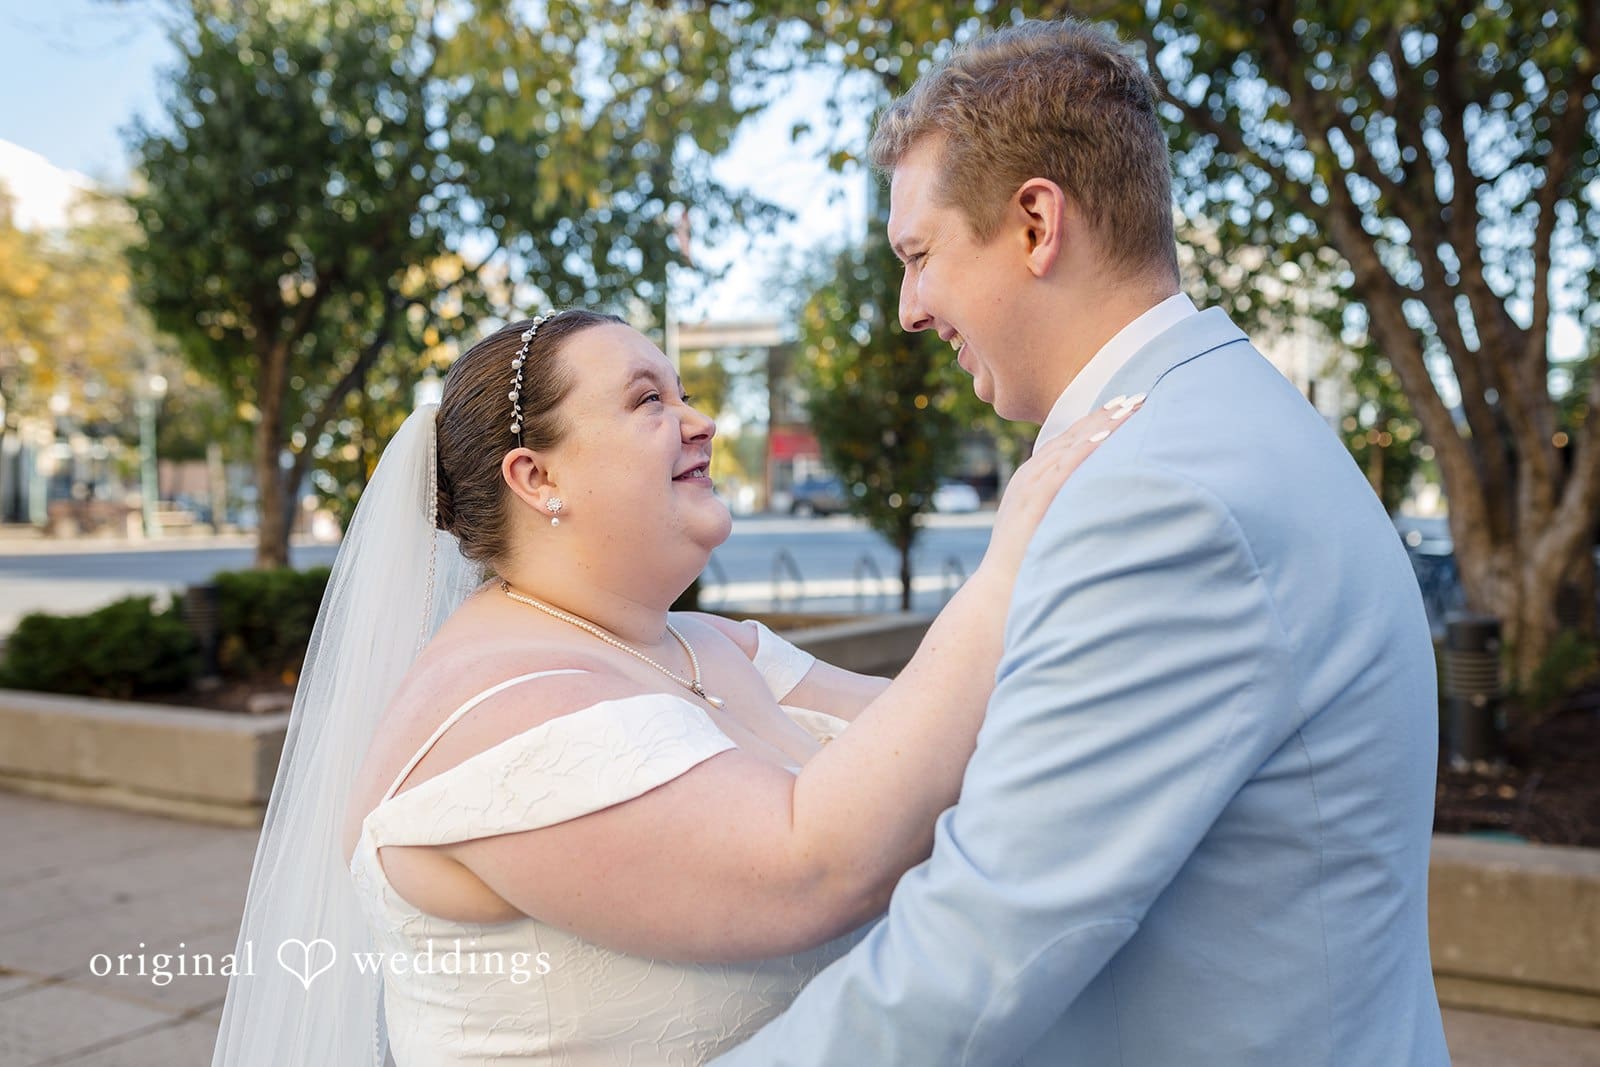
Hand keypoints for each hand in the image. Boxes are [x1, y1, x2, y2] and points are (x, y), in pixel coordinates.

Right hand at [979, 395, 1144, 582]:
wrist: (999, 592)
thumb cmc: (1026, 565)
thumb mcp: (1044, 526)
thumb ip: (1064, 507)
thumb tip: (1094, 502)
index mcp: (1032, 479)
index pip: (1069, 440)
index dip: (1097, 420)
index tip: (1124, 404)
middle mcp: (1030, 475)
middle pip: (1073, 434)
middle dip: (1106, 414)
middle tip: (1138, 395)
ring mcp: (1031, 486)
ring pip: (1072, 444)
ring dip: (1103, 424)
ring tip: (1131, 407)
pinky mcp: (1035, 500)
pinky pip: (1065, 466)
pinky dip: (1087, 448)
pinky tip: (1108, 434)